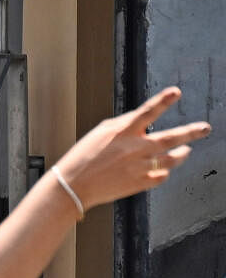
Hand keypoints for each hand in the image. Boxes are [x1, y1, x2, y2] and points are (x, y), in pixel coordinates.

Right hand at [54, 87, 210, 210]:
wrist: (73, 185)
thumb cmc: (82, 159)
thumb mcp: (99, 135)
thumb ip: (123, 127)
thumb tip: (142, 125)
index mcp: (122, 132)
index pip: (147, 111)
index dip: (163, 100)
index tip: (176, 92)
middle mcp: (135, 148)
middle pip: (171, 137)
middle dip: (191, 132)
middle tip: (205, 128)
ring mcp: (140, 166)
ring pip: (172, 158)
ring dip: (182, 153)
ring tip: (187, 150)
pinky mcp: (140, 183)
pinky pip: (162, 176)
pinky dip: (164, 171)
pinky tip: (163, 169)